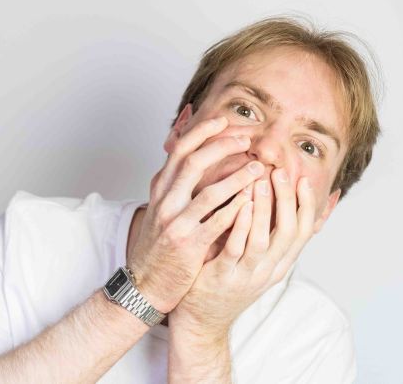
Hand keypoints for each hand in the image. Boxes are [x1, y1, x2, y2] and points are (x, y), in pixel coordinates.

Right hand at [127, 116, 264, 312]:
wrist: (144, 282)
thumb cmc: (158, 244)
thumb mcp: (161, 207)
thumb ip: (175, 181)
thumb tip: (188, 148)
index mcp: (160, 188)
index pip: (178, 149)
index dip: (201, 131)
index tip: (223, 120)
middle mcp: (164, 201)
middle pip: (191, 162)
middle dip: (221, 145)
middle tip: (246, 138)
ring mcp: (175, 223)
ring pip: (208, 192)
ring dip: (237, 177)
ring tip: (258, 168)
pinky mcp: (188, 245)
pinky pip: (217, 223)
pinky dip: (237, 210)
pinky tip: (253, 201)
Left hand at [169, 167, 319, 338]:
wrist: (201, 320)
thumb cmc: (226, 280)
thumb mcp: (253, 260)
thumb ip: (266, 234)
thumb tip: (278, 203)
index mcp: (279, 264)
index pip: (304, 232)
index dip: (306, 204)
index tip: (303, 178)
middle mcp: (268, 271)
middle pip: (289, 233)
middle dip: (288, 200)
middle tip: (282, 173)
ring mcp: (246, 276)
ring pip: (263, 240)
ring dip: (264, 209)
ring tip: (262, 182)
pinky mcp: (222, 277)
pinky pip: (235, 249)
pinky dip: (240, 226)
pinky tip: (239, 205)